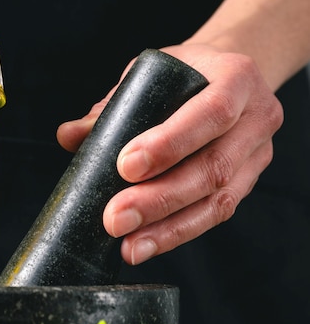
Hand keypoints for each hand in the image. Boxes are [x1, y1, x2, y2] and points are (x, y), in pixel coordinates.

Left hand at [56, 44, 283, 264]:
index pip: (210, 113)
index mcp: (235, 77)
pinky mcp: (248, 182)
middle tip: (115, 219)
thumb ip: (111, 106)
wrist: (229, 76)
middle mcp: (257, 117)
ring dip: (169, 229)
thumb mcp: (150, 76)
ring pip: (219, 201)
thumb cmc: (183, 76)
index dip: (170, 143)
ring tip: (129, 247)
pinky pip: (216, 214)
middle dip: (160, 199)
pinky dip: (179, 232)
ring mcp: (257, 154)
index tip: (125, 167)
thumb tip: (67, 136)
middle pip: (213, 167)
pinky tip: (148, 244)